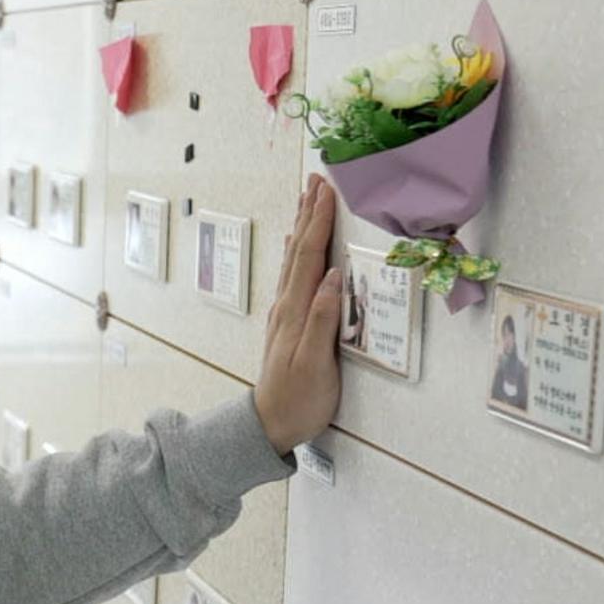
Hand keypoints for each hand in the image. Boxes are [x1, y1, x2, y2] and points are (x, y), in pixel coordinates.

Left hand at [253, 175, 344, 455]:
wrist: (270, 424)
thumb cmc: (298, 400)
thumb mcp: (316, 365)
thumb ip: (324, 320)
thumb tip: (334, 278)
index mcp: (296, 311)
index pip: (311, 257)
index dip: (319, 222)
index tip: (327, 191)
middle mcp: (287, 306)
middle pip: (300, 250)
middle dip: (309, 213)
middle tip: (317, 178)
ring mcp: (285, 313)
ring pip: (295, 259)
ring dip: (302, 226)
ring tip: (308, 199)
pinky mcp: (288, 322)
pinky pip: (293, 275)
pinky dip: (298, 252)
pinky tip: (297, 245)